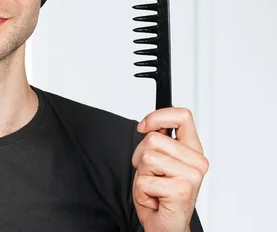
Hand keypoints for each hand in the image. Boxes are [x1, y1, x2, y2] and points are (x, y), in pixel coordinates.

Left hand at [132, 107, 208, 231]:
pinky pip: (144, 180)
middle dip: (140, 157)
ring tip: (153, 187)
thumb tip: (149, 125)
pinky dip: (141, 192)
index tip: (144, 127)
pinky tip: (154, 198)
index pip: (182, 116)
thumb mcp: (158, 161)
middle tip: (151, 175)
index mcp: (193, 150)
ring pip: (146, 158)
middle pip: (153, 139)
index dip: (158, 116)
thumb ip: (159, 142)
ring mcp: (191, 176)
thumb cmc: (160, 195)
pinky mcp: (181, 190)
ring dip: (141, 175)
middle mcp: (197, 161)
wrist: (166, 226)